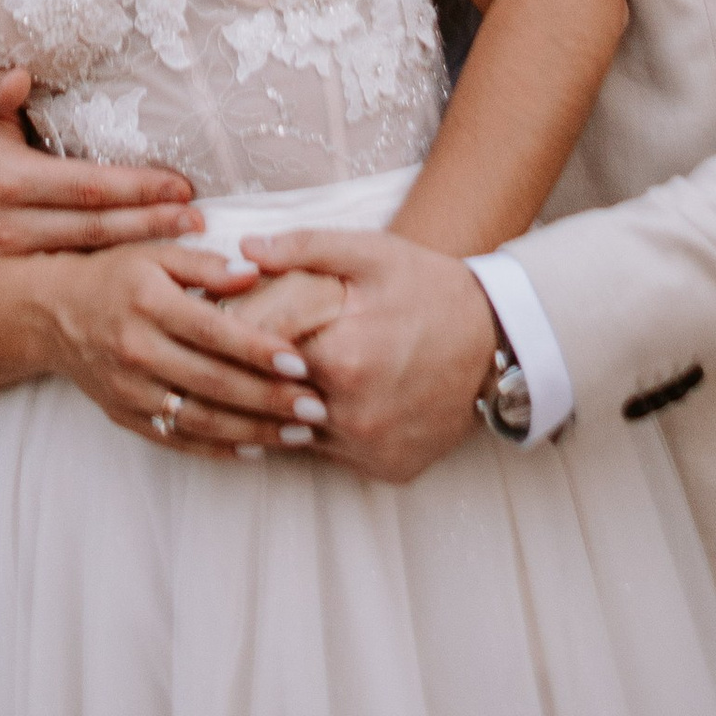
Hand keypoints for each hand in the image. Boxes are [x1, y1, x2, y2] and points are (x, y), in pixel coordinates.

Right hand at [0, 69, 195, 256]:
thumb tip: (18, 77)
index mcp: (8, 180)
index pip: (88, 187)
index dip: (137, 188)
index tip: (179, 185)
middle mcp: (10, 227)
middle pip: (96, 229)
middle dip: (151, 225)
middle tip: (197, 220)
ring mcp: (13, 260)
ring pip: (89, 258)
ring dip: (140, 251)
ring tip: (186, 242)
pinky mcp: (18, 276)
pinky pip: (73, 272)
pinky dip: (113, 269)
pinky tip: (151, 262)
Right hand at [30, 240, 338, 459]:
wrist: (53, 314)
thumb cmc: (115, 276)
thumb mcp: (155, 254)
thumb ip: (205, 265)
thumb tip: (255, 272)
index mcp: (148, 303)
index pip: (213, 332)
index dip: (259, 350)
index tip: (301, 363)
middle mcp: (137, 350)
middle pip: (213, 382)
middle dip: (269, 400)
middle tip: (317, 409)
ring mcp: (130, 390)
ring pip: (200, 420)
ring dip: (254, 431)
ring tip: (300, 434)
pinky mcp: (126, 416)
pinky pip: (178, 439)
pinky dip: (220, 448)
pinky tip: (257, 448)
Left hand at [239, 229, 497, 483]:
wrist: (498, 342)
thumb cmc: (430, 289)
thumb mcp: (372, 253)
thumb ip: (305, 247)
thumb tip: (245, 248)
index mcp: (342, 357)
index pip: (259, 353)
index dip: (233, 334)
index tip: (217, 319)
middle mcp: (353, 413)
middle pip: (269, 400)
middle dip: (245, 374)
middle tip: (223, 354)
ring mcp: (370, 447)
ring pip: (294, 434)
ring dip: (273, 409)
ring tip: (254, 381)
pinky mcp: (386, 468)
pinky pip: (329, 454)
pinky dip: (312, 433)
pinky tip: (303, 407)